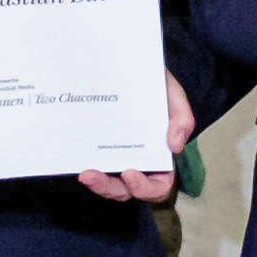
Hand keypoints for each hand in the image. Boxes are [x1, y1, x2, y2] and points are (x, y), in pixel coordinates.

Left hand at [77, 73, 198, 203]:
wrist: (126, 66)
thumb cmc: (154, 84)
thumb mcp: (174, 95)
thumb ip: (182, 118)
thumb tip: (175, 146)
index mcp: (159, 157)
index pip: (158, 186)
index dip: (145, 187)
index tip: (130, 172)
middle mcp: (136, 162)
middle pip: (126, 190)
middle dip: (109, 188)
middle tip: (92, 175)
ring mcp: (113, 156)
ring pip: (105, 183)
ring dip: (95, 183)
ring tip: (84, 174)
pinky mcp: (93, 147)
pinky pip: (89, 163)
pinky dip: (80, 164)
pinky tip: (74, 158)